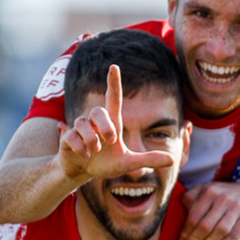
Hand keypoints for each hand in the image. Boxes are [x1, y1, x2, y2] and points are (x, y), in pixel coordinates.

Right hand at [57, 65, 174, 181]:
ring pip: (83, 124)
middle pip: (99, 111)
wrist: (82, 172)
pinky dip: (80, 149)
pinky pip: (72, 137)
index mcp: (111, 124)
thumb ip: (149, 160)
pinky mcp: (67, 137)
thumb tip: (173, 160)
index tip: (114, 67)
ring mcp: (80, 128)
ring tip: (94, 152)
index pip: (112, 98)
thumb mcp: (129, 163)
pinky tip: (84, 156)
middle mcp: (95, 122)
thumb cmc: (105, 164)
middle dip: (105, 127)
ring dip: (91, 141)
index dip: (113, 83)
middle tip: (111, 142)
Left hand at [179, 181, 239, 239]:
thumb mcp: (207, 190)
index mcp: (208, 191)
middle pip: (205, 223)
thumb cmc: (224, 197)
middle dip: (194, 239)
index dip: (186, 231)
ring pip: (219, 229)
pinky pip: (234, 234)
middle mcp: (222, 197)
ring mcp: (236, 207)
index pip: (194, 215)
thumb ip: (192, 198)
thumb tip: (177, 214)